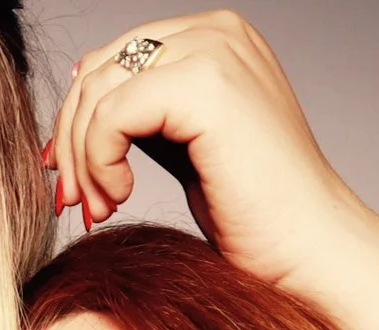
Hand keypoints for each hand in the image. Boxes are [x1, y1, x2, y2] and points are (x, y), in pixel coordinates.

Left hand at [47, 11, 378, 286]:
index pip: (112, 59)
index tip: (70, 177)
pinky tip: (122, 197)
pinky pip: (110, 115)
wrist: (308, 249)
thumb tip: (77, 109)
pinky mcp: (204, 86)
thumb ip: (144, 116)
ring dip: (83, 158)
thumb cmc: (256, 215)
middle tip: (73, 200)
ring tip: (101, 206)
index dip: (77, 120)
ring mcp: (214, 51)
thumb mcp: (187, 148)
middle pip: (98, 68)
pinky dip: (99, 162)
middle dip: (72, 140)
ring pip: (97, 91)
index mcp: (216, 39)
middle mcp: (217, 31)